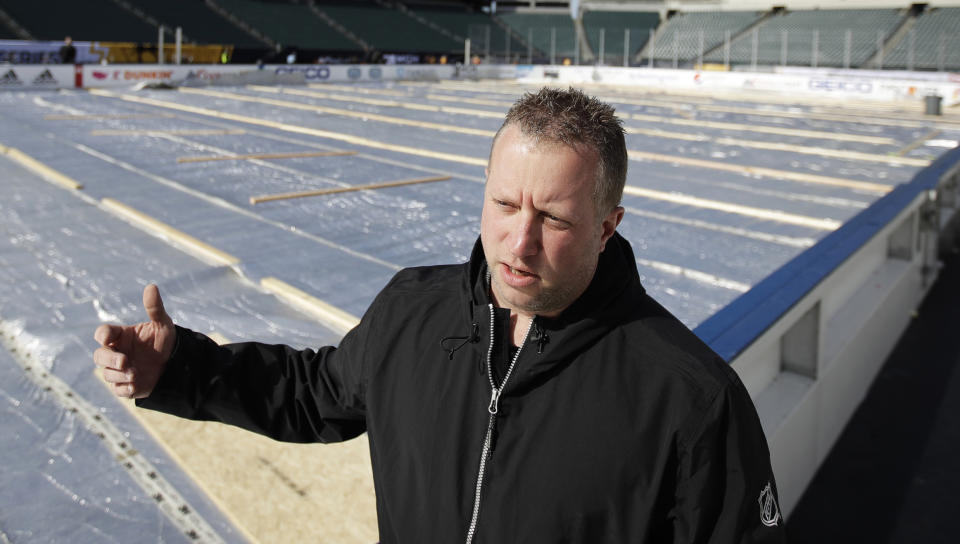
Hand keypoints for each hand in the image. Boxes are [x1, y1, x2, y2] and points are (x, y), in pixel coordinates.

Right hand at [93, 284, 175, 398]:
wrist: (176, 364)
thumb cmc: (164, 342)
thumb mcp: (163, 324)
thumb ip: (155, 308)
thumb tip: (151, 286)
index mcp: (121, 336)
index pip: (103, 333)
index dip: (102, 335)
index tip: (107, 338)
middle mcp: (116, 352)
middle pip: (99, 356)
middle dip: (109, 359)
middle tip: (125, 361)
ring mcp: (119, 370)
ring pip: (107, 373)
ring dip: (119, 374)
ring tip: (136, 373)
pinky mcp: (126, 386)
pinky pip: (117, 390)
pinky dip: (124, 388)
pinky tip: (135, 385)